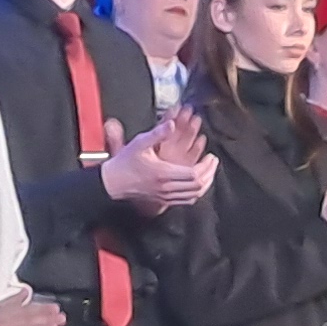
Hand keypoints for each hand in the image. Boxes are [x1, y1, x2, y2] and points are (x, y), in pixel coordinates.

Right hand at [100, 99, 214, 211]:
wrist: (113, 183)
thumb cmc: (125, 162)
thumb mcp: (140, 142)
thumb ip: (158, 133)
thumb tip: (173, 124)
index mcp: (163, 173)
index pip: (193, 174)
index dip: (206, 166)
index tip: (211, 156)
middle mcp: (166, 188)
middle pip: (197, 186)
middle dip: (209, 173)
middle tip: (213, 161)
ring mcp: (165, 197)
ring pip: (194, 195)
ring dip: (205, 183)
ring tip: (209, 171)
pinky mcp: (164, 201)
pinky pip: (186, 201)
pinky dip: (196, 193)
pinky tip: (198, 184)